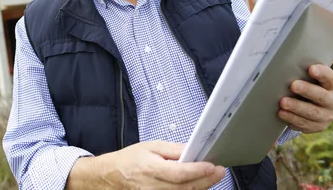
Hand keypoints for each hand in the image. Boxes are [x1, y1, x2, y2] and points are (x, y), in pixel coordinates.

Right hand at [67, 141, 225, 189]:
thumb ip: (173, 150)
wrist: (111, 176)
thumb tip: (192, 149)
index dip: (197, 171)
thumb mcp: (150, 146)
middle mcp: (153, 187)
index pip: (179, 173)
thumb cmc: (130, 159)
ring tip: (213, 177)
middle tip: (220, 171)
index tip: (212, 165)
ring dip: (201, 188)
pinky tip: (199, 186)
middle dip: (206, 180)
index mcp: (151, 169)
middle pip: (185, 188)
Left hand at [278, 64, 332, 133]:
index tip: (311, 69)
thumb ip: (301, 73)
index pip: (328, 78)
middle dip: (306, 90)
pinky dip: (292, 119)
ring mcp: (326, 115)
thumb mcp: (306, 79)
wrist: (310, 105)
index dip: (321, 73)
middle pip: (321, 96)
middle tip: (293, 85)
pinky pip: (305, 125)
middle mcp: (331, 101)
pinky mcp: (318, 127)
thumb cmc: (305, 86)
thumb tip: (284, 68)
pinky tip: (282, 114)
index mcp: (330, 85)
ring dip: (296, 107)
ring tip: (283, 103)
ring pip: (312, 113)